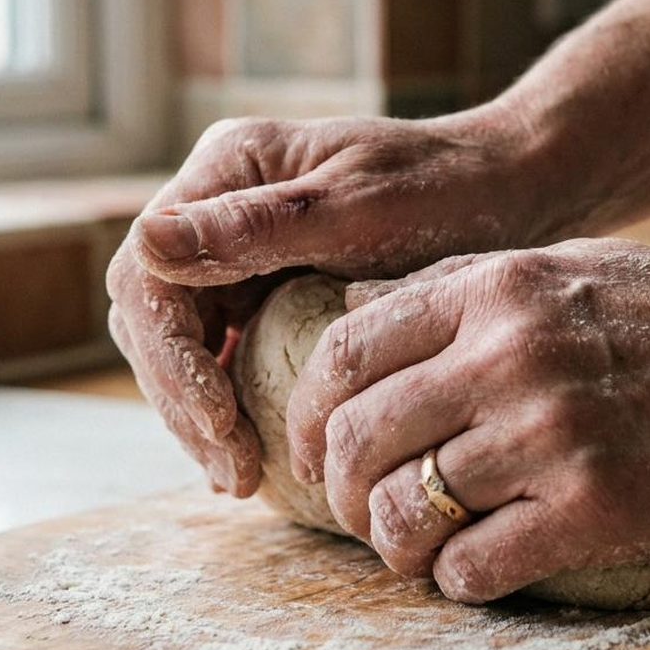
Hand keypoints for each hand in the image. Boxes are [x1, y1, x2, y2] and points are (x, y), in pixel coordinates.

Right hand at [106, 107, 553, 496]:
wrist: (503, 189)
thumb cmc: (444, 188)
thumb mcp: (357, 208)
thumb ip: (255, 226)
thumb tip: (146, 242)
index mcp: (228, 170)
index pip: (149, 272)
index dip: (170, 356)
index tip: (219, 421)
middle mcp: (221, 208)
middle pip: (155, 315)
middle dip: (181, 399)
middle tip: (234, 472)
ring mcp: (241, 250)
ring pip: (184, 342)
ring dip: (199, 413)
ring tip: (240, 479)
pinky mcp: (266, 287)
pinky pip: (226, 350)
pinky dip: (229, 403)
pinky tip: (249, 456)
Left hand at [285, 239, 649, 602]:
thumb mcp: (568, 265)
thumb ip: (461, 282)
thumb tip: (359, 306)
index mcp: (496, 290)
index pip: (345, 350)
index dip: (308, 410)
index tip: (315, 447)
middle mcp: (509, 355)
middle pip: (357, 437)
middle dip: (336, 488)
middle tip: (357, 509)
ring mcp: (550, 434)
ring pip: (404, 510)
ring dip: (391, 543)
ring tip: (412, 548)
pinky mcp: (593, 511)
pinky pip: (473, 566)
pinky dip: (455, 578)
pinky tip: (475, 568)